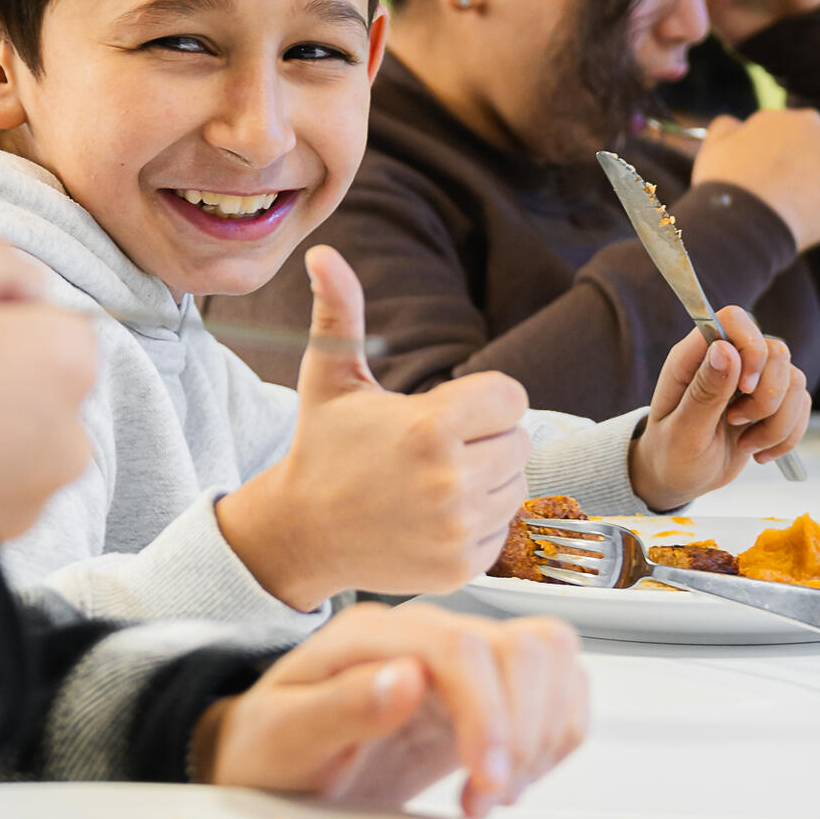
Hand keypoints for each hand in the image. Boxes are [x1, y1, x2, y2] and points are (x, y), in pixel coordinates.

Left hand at [199, 603, 586, 818]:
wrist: (269, 759)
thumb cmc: (269, 745)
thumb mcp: (286, 734)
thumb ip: (343, 705)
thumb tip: (406, 677)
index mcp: (374, 636)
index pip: (463, 649)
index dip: (489, 715)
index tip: (485, 778)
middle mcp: (425, 637)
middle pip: (525, 646)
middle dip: (525, 729)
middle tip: (490, 790)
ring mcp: (458, 661)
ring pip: (551, 656)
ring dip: (545, 731)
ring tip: (498, 785)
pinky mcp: (481, 693)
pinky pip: (554, 686)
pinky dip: (552, 734)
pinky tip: (508, 774)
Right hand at [215, 246, 531, 609]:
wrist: (302, 531)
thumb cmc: (323, 447)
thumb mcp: (331, 377)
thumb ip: (341, 314)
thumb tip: (323, 253)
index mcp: (431, 428)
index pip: (511, 398)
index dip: (482, 400)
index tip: (447, 410)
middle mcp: (451, 481)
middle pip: (518, 442)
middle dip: (485, 440)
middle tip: (436, 448)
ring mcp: (458, 529)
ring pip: (516, 486)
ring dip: (486, 480)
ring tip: (434, 480)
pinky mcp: (463, 565)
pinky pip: (502, 528)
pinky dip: (478, 521)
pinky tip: (435, 515)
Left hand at [629, 305, 809, 509]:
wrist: (678, 479)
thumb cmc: (670, 454)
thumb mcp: (683, 431)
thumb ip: (705, 391)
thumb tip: (725, 349)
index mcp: (693, 358)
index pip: (734, 320)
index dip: (751, 348)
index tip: (746, 388)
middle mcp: (726, 360)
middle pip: (776, 350)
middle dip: (767, 397)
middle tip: (735, 422)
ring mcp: (751, 380)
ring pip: (795, 380)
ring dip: (777, 423)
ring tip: (746, 444)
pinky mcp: (770, 401)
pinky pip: (802, 405)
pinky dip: (787, 436)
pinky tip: (759, 452)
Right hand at [692, 109, 819, 250]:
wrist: (749, 213)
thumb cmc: (727, 186)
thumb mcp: (714, 149)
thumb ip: (726, 130)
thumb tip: (734, 123)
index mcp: (778, 118)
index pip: (786, 144)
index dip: (778, 170)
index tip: (767, 190)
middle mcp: (811, 123)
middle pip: (815, 156)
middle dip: (804, 178)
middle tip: (783, 206)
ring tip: (798, 216)